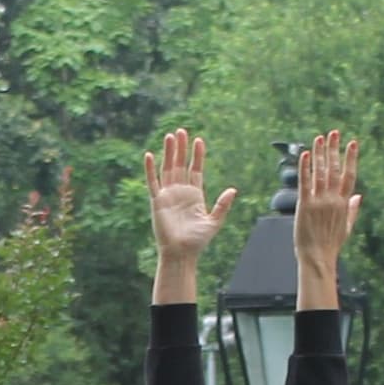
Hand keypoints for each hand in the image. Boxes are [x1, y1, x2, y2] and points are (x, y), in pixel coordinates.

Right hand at [146, 128, 234, 264]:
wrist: (182, 253)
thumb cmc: (197, 241)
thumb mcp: (214, 221)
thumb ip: (222, 205)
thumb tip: (233, 190)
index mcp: (194, 194)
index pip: (196, 169)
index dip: (197, 155)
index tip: (199, 141)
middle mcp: (180, 192)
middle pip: (180, 164)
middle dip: (182, 148)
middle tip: (182, 130)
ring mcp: (168, 195)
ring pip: (167, 168)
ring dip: (169, 152)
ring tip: (170, 136)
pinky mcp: (157, 201)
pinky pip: (153, 181)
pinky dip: (150, 169)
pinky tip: (150, 155)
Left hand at [293, 129, 360, 267]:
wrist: (317, 257)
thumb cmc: (331, 244)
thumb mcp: (347, 227)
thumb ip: (352, 209)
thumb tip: (359, 196)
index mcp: (344, 203)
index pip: (350, 175)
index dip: (351, 158)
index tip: (352, 143)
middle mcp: (332, 200)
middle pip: (335, 169)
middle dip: (334, 149)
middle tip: (333, 133)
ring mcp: (319, 202)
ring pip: (320, 173)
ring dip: (320, 154)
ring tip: (320, 138)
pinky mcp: (305, 205)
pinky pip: (304, 183)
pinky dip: (305, 168)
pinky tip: (304, 155)